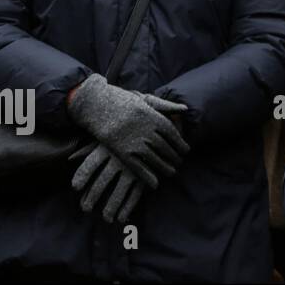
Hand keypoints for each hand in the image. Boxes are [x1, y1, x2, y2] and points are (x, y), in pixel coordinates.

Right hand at [67, 75, 189, 182]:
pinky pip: (138, 167)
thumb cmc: (123, 101)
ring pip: (154, 159)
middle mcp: (147, 131)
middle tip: (180, 163)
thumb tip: (185, 109)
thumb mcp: (146, 100)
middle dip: (174, 157)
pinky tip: (155, 184)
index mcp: (154, 118)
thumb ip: (166, 106)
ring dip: (165, 168)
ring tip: (172, 172)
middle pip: (165, 148)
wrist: (98, 104)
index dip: (180, 144)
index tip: (186, 151)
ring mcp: (135, 142)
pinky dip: (147, 176)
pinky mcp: (122, 151)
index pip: (173, 135)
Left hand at [70, 143, 149, 223]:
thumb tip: (70, 158)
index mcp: (108, 148)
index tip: (75, 187)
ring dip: (111, 208)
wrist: (154, 132)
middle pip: (101, 182)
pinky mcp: (145, 175)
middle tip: (86, 209)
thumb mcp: (109, 139)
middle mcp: (119, 159)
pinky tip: (122, 218)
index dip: (82, 176)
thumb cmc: (125, 137)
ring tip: (106, 218)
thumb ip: (88, 149)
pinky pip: (135, 195)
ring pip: (119, 192)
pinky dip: (128, 208)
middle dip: (92, 197)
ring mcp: (133, 168)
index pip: (89, 165)